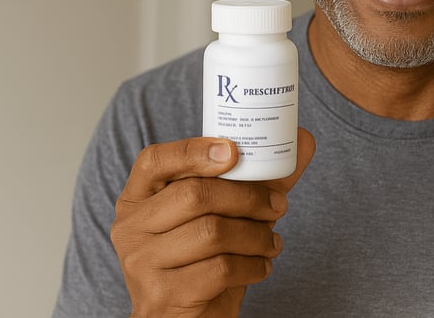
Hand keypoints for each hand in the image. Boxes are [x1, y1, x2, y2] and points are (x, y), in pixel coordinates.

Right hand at [111, 128, 314, 317]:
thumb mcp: (225, 212)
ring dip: (255, 235)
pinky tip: (261, 266)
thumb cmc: (203, 256)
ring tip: (272, 241)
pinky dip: (251, 265)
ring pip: (211, 233)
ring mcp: (142, 262)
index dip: (193, 151)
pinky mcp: (163, 294)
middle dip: (247, 197)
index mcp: (138, 197)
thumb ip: (259, 176)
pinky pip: (219, 269)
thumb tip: (302, 138)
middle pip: (195, 195)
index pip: (154, 160)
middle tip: (278, 204)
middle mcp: (131, 227)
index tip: (234, 151)